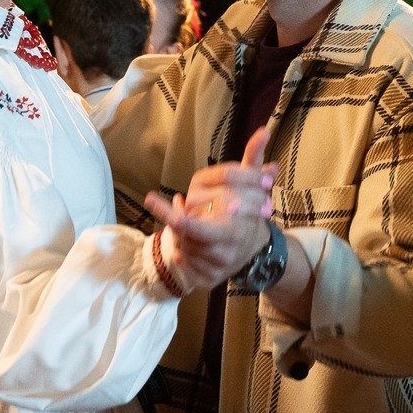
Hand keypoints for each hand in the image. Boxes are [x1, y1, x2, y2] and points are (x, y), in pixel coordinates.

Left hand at [142, 125, 277, 289]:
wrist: (257, 248)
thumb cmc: (249, 211)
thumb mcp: (251, 184)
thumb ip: (253, 159)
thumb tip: (263, 131)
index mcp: (234, 225)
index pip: (192, 223)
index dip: (168, 212)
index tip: (150, 199)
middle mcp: (227, 249)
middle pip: (183, 233)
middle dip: (177, 221)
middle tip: (172, 210)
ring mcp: (218, 267)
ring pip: (181, 248)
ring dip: (180, 235)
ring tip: (191, 224)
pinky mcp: (209, 281)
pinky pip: (183, 265)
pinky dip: (183, 254)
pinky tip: (192, 245)